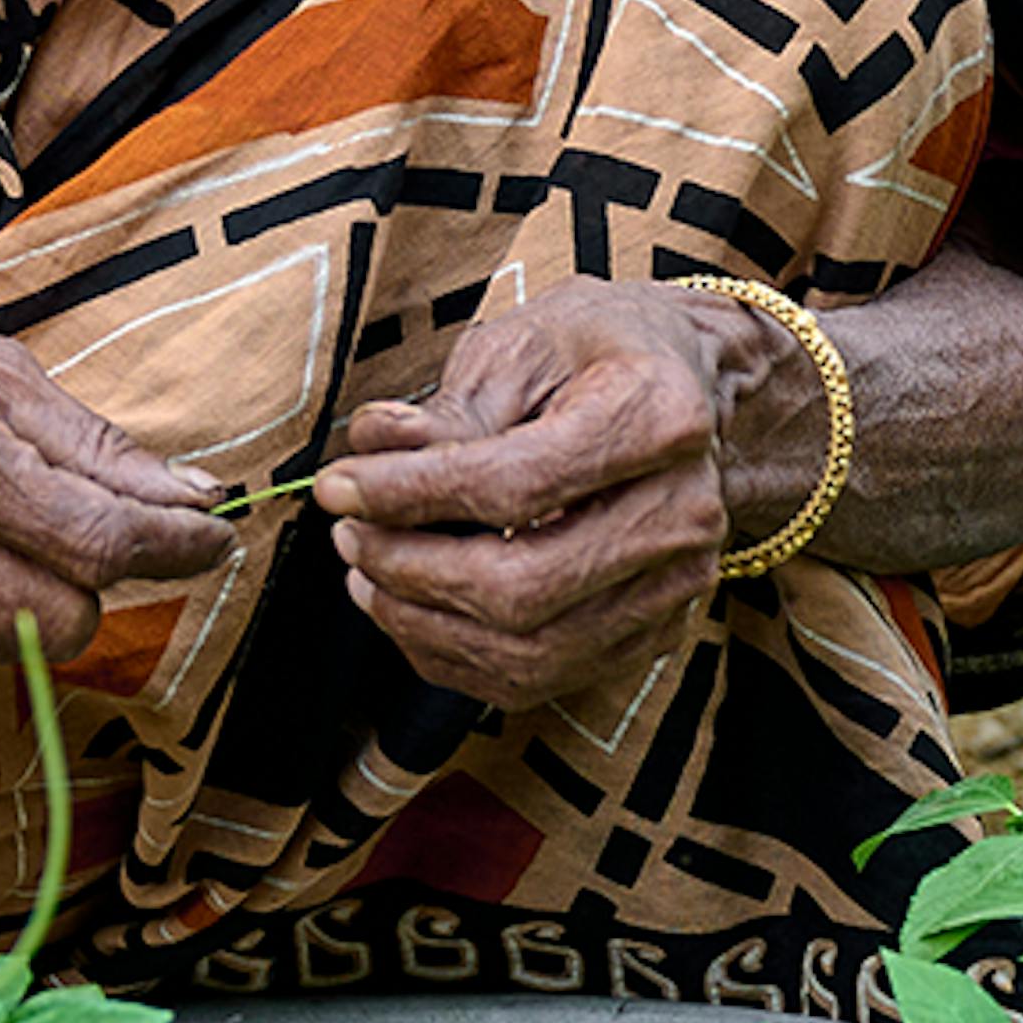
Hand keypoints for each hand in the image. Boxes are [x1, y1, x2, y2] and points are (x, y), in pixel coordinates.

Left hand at [309, 276, 817, 711]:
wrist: (685, 384)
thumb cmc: (593, 353)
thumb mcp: (521, 345)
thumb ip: (450, 410)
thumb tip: (371, 446)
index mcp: (658, 418)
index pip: (514, 486)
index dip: (409, 495)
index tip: (337, 488)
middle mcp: (685, 513)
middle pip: (523, 588)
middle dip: (410, 571)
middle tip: (347, 537)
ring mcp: (677, 583)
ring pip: (530, 651)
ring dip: (424, 624)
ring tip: (366, 574)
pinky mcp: (656, 629)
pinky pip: (545, 677)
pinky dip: (459, 658)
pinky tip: (409, 611)